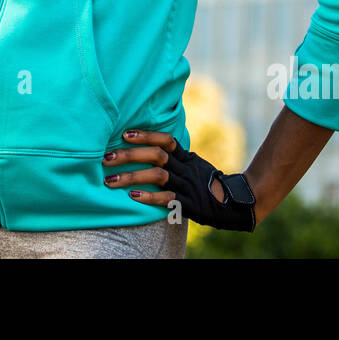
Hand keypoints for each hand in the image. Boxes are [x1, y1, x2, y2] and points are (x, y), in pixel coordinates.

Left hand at [102, 129, 256, 231]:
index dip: (146, 135)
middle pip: (156, 156)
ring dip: (132, 176)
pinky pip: (168, 198)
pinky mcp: (188, 204)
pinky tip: (133, 196)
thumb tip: (151, 144)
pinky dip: (150, 196)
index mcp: (186, 157)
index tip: (124, 134)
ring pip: (158, 176)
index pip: (165, 140)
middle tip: (106, 158)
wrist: (232, 205)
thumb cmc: (206, 183)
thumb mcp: (194, 165)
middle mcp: (185, 169)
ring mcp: (187, 185)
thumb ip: (176, 156)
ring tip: (111, 180)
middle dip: (129, 155)